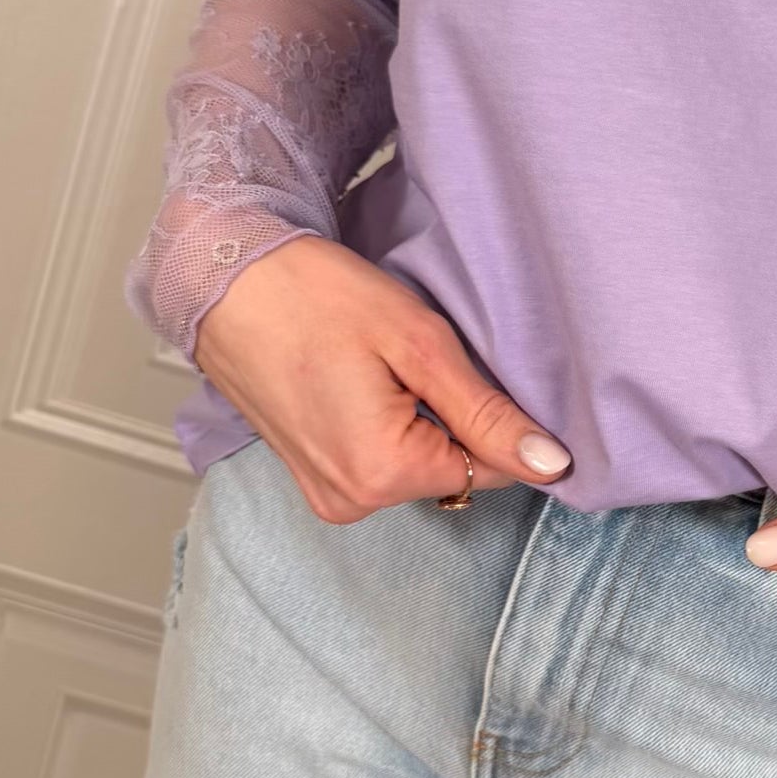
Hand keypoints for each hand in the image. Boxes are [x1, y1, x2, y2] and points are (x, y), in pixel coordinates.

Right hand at [193, 233, 570, 522]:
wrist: (223, 277)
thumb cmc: (313, 295)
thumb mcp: (419, 343)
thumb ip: (488, 414)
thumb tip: (553, 466)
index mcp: (381, 474)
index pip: (492, 469)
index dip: (495, 417)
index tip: (465, 368)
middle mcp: (351, 500)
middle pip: (452, 470)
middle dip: (453, 417)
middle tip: (415, 358)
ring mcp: (325, 493)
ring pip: (417, 464)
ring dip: (419, 419)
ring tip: (380, 365)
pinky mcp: (310, 475)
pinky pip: (379, 461)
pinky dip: (387, 425)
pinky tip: (362, 379)